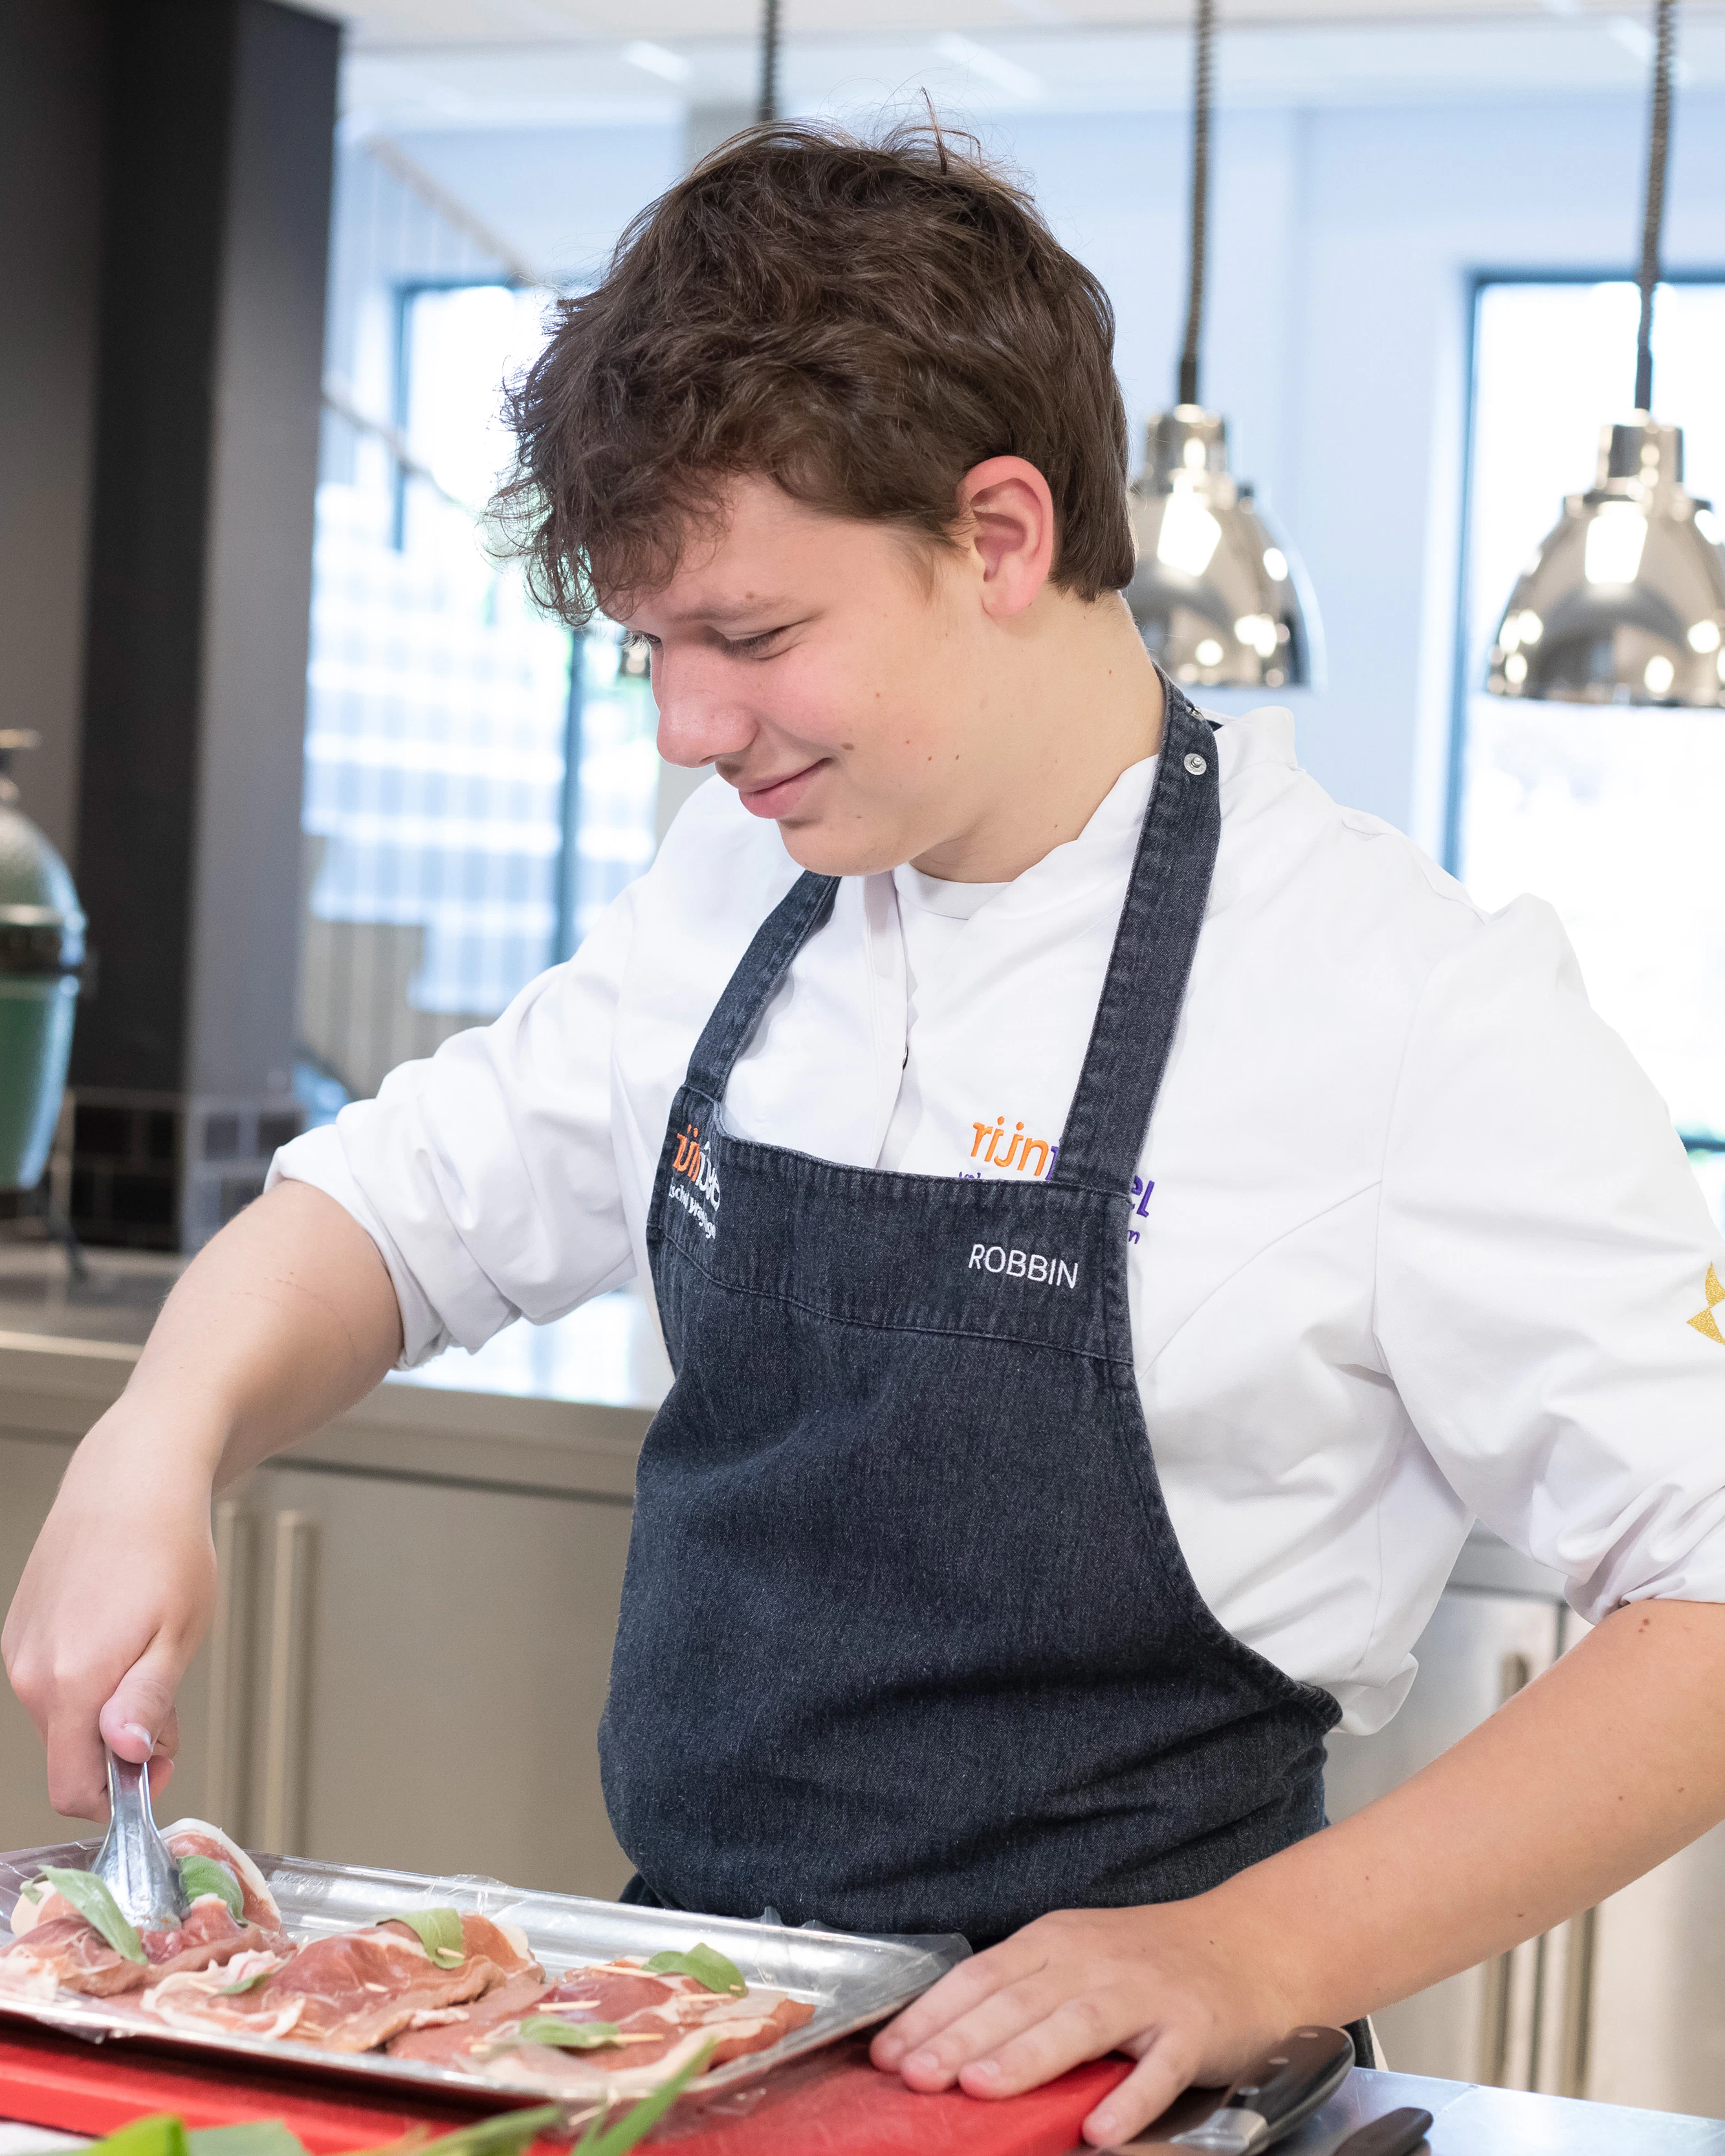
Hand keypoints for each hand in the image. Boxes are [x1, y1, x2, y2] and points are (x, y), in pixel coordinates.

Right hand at [3, 1416, 218, 1821]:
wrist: (132, 1478)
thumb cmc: (167, 1548)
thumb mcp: (178, 1633)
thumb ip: (148, 1704)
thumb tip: (125, 1758)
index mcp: (71, 1683)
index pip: (73, 1789)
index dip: (119, 1794)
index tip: (158, 1767)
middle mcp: (30, 1674)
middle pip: (71, 1753)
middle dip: (121, 1747)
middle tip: (169, 1702)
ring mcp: (20, 1650)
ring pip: (63, 1716)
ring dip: (107, 1708)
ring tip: (148, 1651)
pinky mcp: (20, 1629)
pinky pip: (52, 1679)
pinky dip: (88, 1676)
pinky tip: (119, 1631)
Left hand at [868, 1899, 1296, 2146]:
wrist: (1252, 1946)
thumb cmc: (1150, 1963)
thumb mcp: (1078, 1960)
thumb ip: (1024, 1994)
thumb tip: (947, 2042)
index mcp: (1054, 1943)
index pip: (980, 1976)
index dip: (932, 2015)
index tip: (887, 2055)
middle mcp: (1093, 1960)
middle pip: (1017, 2001)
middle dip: (960, 2039)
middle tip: (916, 2076)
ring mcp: (1144, 1994)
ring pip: (1076, 2025)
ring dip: (1026, 2057)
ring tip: (982, 2088)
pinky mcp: (1193, 2029)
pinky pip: (1158, 2069)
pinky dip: (1129, 2099)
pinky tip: (1099, 2130)